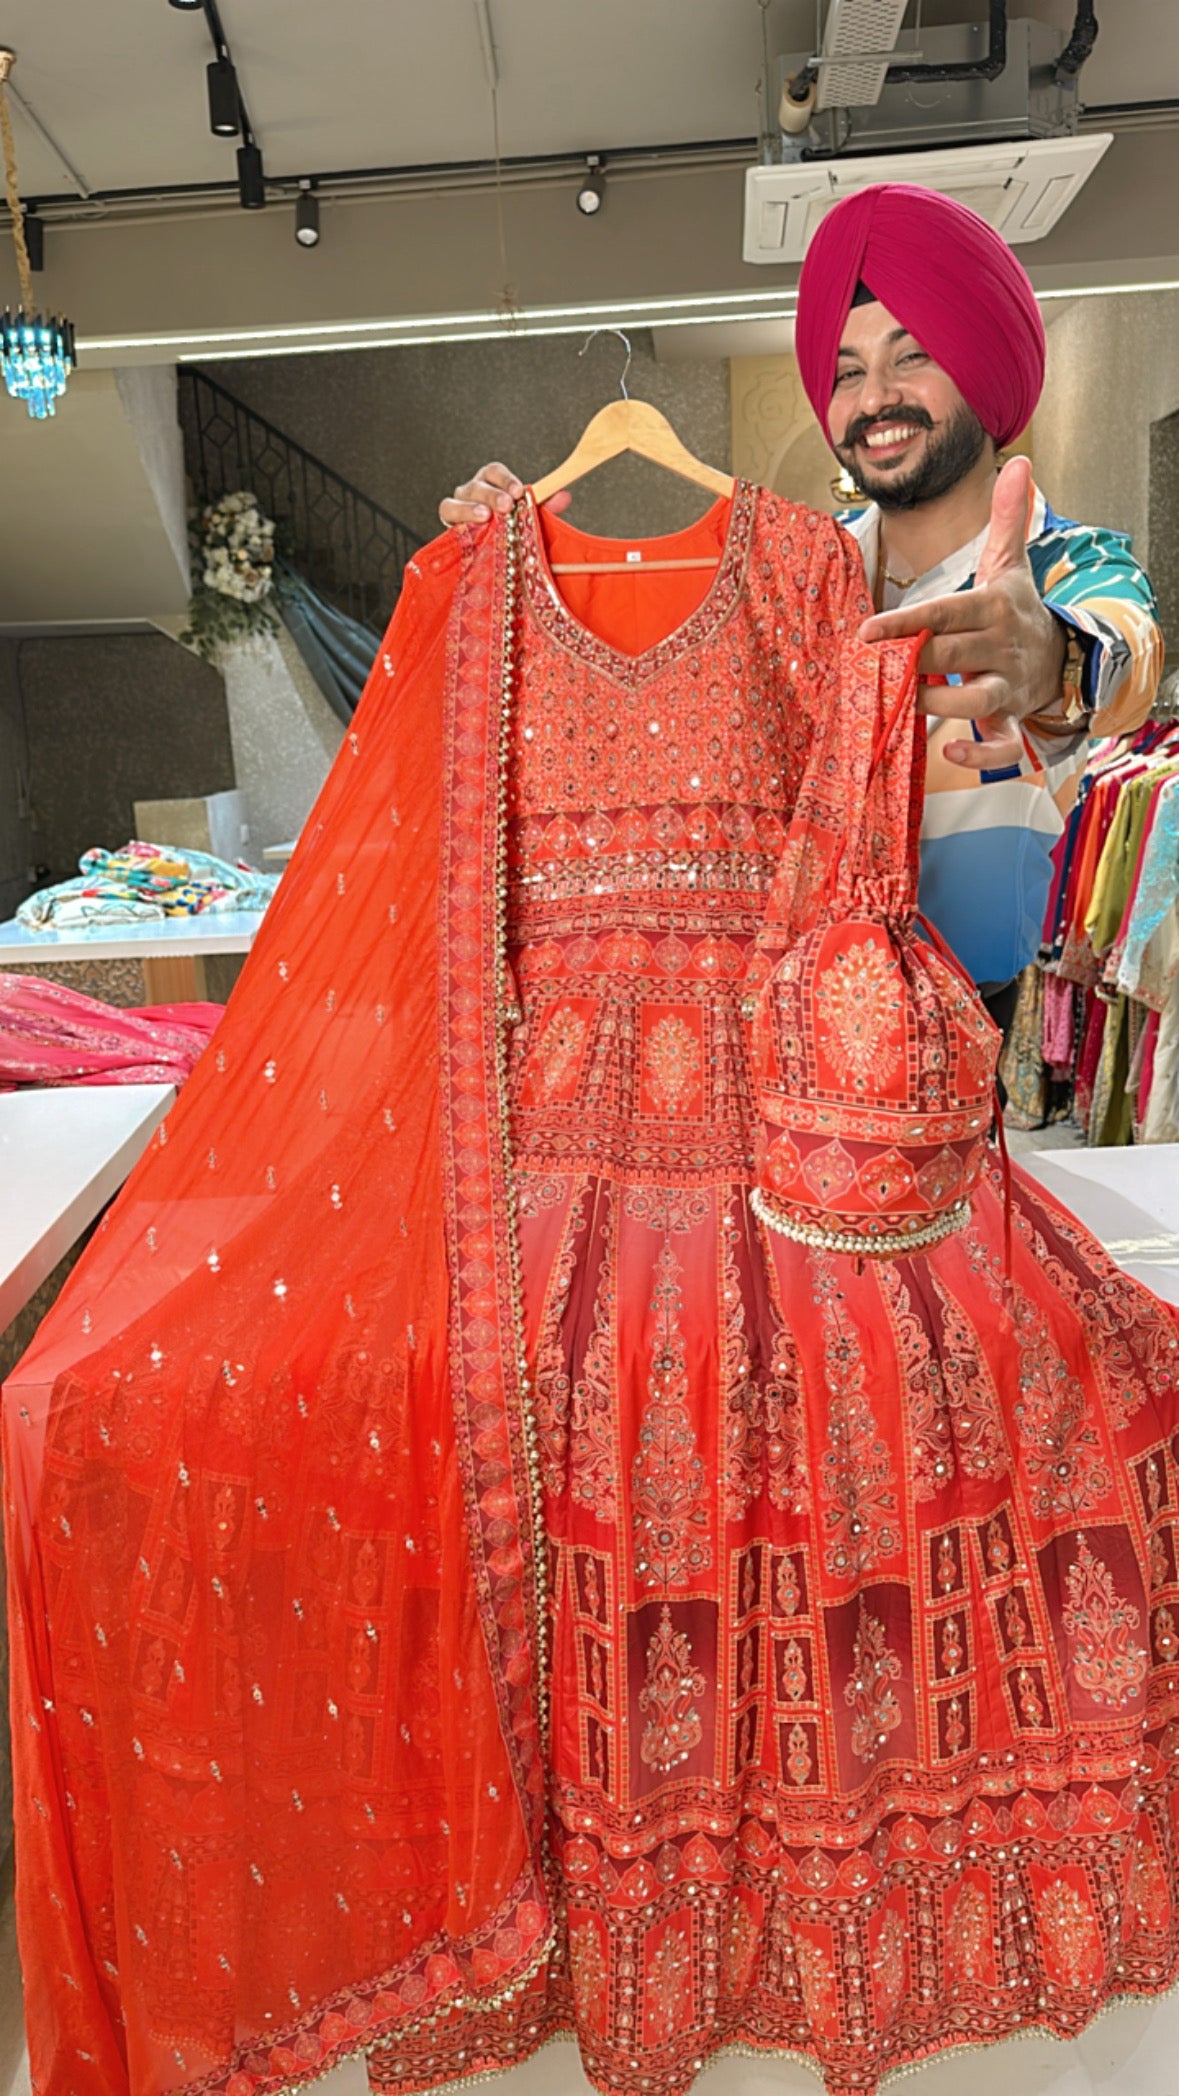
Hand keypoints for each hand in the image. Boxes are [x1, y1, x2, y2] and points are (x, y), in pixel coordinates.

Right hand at [438, 462, 571, 529]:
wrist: (493, 555)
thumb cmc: (510, 529)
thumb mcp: (529, 517)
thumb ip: (545, 507)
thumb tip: (564, 496)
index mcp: (491, 484)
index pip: (493, 472)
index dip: (505, 479)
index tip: (518, 492)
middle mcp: (472, 492)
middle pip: (477, 485)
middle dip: (492, 494)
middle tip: (506, 505)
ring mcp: (459, 507)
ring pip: (458, 499)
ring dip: (471, 507)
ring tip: (485, 516)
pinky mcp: (450, 525)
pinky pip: (447, 516)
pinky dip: (458, 519)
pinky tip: (470, 527)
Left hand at [856, 456, 1066, 771]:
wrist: (1062, 654)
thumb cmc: (1017, 609)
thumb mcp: (1013, 563)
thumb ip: (1007, 517)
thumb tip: (1018, 463)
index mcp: (993, 608)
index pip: (943, 612)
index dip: (904, 624)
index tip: (865, 633)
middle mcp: (1000, 648)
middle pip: (950, 655)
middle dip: (913, 662)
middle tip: (873, 668)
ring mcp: (1007, 686)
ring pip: (974, 701)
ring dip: (937, 704)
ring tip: (905, 702)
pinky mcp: (1011, 718)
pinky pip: (1000, 744)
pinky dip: (980, 754)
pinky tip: (951, 752)